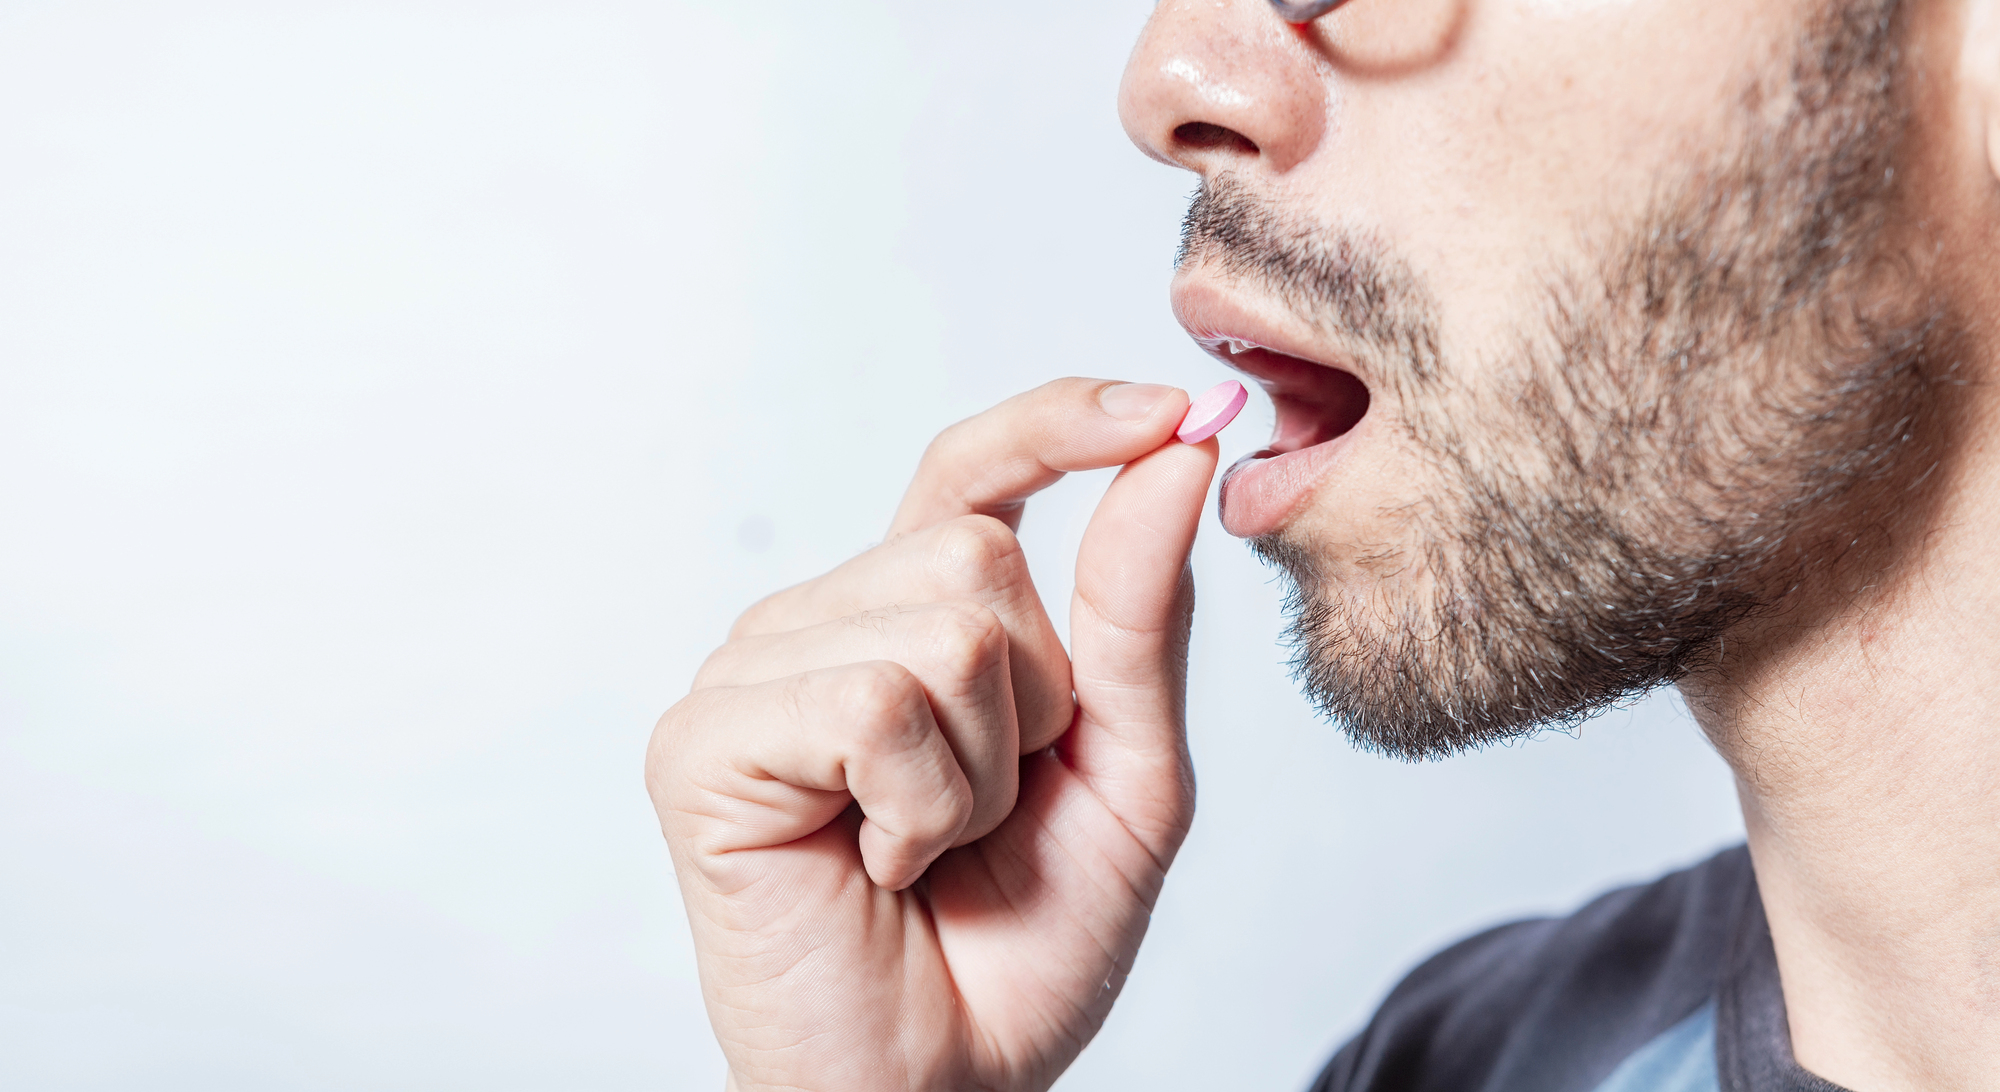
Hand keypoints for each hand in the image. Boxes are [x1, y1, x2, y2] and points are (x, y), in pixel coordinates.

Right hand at [648, 378, 1218, 1091]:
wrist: (941, 1084)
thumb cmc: (1022, 940)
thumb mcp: (1126, 772)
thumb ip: (1137, 619)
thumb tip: (1170, 457)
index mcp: (910, 621)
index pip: (972, 474)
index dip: (1057, 426)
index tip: (1166, 410)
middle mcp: (822, 625)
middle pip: (981, 558)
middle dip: (1036, 709)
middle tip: (983, 814)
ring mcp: (754, 675)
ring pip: (943, 629)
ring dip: (981, 774)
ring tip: (926, 847)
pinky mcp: (706, 741)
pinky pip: (872, 703)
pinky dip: (919, 806)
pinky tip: (878, 864)